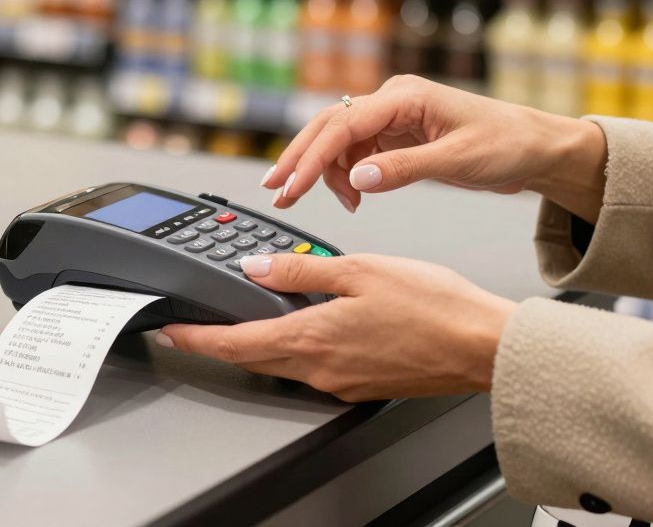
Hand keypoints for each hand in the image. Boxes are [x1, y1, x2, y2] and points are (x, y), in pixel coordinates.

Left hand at [156, 252, 516, 401]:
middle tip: (195, 327)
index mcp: (312, 339)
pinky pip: (313, 367)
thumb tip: (257, 268)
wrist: (482, 347)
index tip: (170, 330)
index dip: (196, 337)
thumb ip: (301, 271)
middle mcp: (320, 369)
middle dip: (219, 342)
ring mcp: (341, 381)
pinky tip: (306, 327)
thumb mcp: (360, 270)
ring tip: (246, 318)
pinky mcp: (362, 384)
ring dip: (257, 343)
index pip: (234, 343)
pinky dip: (295, 347)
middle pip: (252, 358)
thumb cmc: (435, 307)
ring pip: (281, 363)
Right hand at [260, 75, 607, 222]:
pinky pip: (356, 153)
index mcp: (405, 97)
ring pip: (339, 142)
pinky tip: (354, 196)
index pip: (343, 126)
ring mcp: (393, 117)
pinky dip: (347, 176)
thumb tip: (358, 179)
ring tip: (336, 204)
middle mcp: (393, 101)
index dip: (312, 158)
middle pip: (328, 127)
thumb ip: (405, 169)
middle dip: (300, 160)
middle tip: (276, 192)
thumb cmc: (508, 144)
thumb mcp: (458, 161)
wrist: (536, 148)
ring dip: (326, 173)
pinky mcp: (397, 135)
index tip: (291, 186)